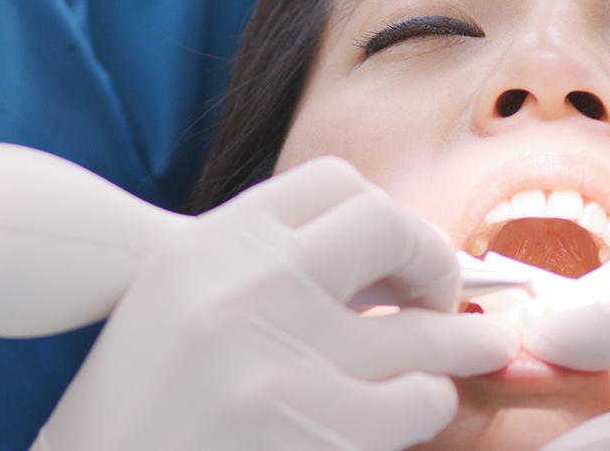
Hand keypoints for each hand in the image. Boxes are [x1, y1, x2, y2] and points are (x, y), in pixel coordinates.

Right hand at [32, 157, 520, 450]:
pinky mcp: (321, 429)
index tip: (397, 252)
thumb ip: (260, 271)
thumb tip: (373, 270)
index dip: (384, 215)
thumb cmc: (134, 409)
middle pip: (389, 231)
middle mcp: (251, 287)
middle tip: (446, 296)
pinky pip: (418, 403)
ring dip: (457, 345)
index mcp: (211, 245)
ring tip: (476, 350)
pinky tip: (416, 411)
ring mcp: (289, 360)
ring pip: (423, 332)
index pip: (333, 184)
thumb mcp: (176, 306)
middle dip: (434, 262)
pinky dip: (427, 406)